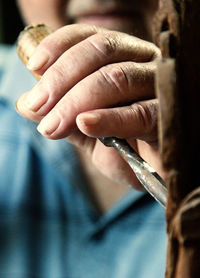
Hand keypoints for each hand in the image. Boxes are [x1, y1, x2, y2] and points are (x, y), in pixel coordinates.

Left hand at [16, 24, 163, 188]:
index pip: (91, 37)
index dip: (59, 46)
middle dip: (62, 77)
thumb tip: (26, 103)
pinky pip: (139, 113)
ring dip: (76, 101)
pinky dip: (109, 118)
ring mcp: (160, 86)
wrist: (151, 173)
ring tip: (53, 126)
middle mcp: (144, 63)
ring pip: (117, 77)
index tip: (34, 67)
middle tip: (38, 105)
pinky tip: (86, 124)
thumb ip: (59, 115)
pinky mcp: (169, 116)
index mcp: (123, 59)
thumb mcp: (83, 130)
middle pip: (102, 50)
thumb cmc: (122, 146)